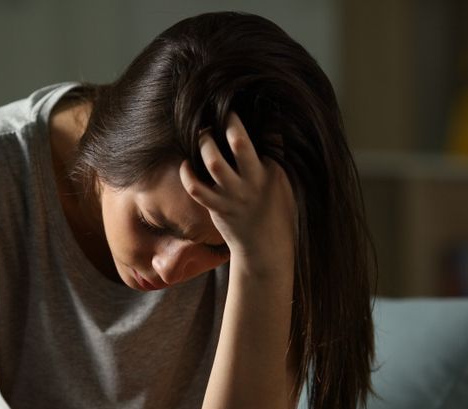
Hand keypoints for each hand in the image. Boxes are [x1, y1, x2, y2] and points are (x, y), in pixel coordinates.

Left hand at [179, 110, 297, 269]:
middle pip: (239, 144)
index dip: (263, 117)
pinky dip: (187, 173)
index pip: (271, 137)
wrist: (265, 247)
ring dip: (205, 143)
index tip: (253, 102)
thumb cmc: (275, 212)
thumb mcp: (282, 184)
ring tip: (203, 134)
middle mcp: (253, 181)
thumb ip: (273, 159)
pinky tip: (186, 164)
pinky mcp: (217, 207)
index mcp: (272, 172)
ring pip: (214, 162)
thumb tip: (266, 129)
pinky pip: (196, 188)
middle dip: (228, 123)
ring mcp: (233, 195)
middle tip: (221, 113)